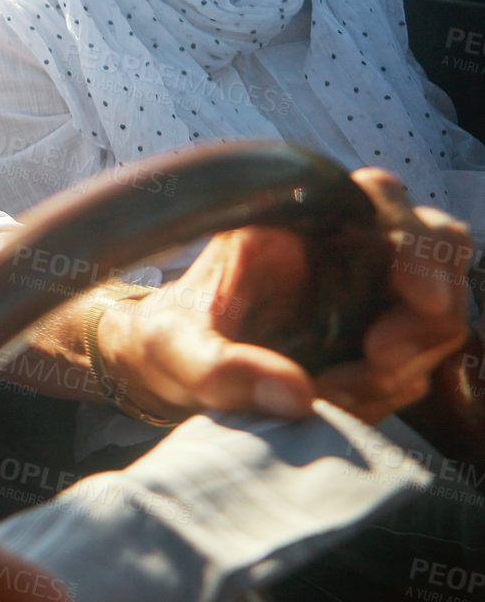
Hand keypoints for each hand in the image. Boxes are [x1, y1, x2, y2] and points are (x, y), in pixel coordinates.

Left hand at [99, 167, 471, 424]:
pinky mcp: (376, 340)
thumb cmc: (165, 340)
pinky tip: (336, 403)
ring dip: (401, 366)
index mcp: (293, 219)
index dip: (415, 241)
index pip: (381, 198)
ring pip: (433, 318)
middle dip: (425, 309)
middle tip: (380, 361)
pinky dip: (390, 390)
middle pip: (437, 250)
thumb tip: (296, 395)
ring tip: (330, 393)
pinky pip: (416, 364)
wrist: (163, 371)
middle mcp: (341, 246)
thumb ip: (222, 369)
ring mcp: (367, 293)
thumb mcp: (174, 349)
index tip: (418, 297)